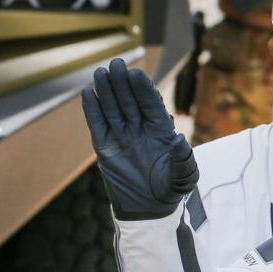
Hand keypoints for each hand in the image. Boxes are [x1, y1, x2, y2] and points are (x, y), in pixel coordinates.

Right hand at [81, 59, 198, 220]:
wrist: (150, 208)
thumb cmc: (171, 189)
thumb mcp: (184, 177)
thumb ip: (183, 160)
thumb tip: (179, 139)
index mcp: (161, 130)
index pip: (152, 104)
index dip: (145, 89)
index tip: (138, 74)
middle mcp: (141, 128)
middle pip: (131, 101)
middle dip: (124, 83)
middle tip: (118, 63)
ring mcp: (122, 136)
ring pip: (113, 108)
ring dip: (107, 91)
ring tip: (101, 72)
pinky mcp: (105, 147)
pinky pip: (98, 125)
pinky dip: (92, 110)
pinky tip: (88, 93)